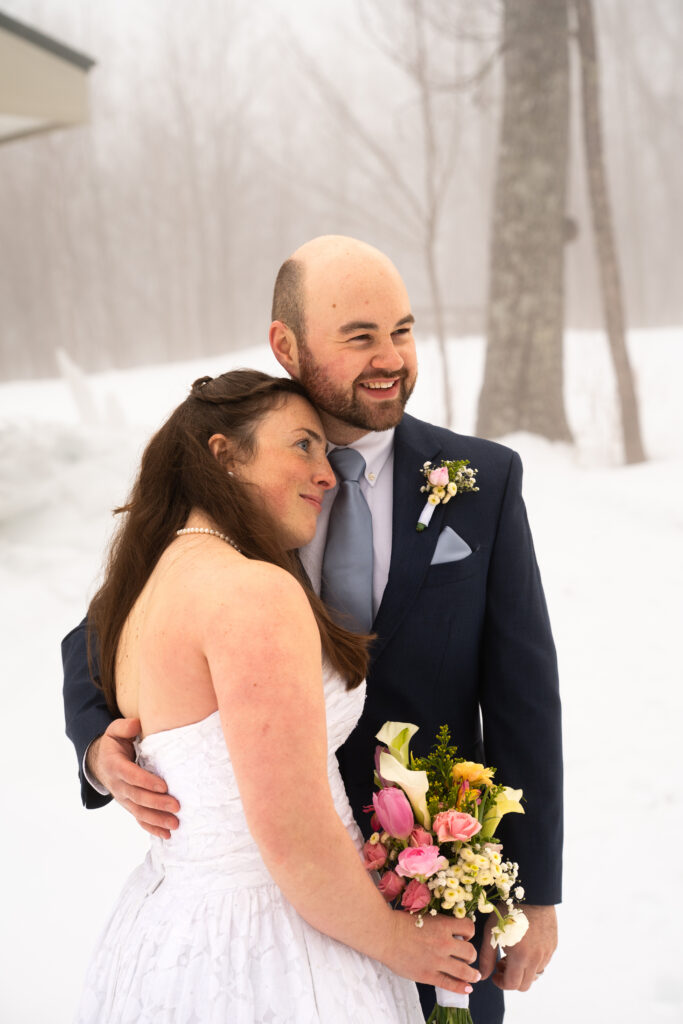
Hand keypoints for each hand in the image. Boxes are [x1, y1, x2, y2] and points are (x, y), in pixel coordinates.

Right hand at [87, 718, 179, 838]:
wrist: (100, 763)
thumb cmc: (114, 744)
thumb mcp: (115, 731)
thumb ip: (124, 727)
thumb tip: (136, 725)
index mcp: (115, 766)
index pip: (131, 776)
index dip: (146, 781)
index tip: (164, 785)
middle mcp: (117, 785)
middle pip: (137, 797)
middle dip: (157, 803)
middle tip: (176, 806)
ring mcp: (123, 798)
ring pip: (139, 812)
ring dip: (157, 820)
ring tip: (175, 824)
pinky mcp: (129, 805)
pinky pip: (139, 819)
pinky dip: (152, 828)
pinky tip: (167, 835)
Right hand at [387, 912, 480, 995]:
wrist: (385, 935)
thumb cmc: (400, 923)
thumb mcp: (425, 916)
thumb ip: (438, 924)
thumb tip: (449, 929)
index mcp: (443, 925)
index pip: (469, 928)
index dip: (469, 932)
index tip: (464, 936)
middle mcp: (444, 943)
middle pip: (470, 952)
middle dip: (470, 954)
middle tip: (466, 956)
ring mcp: (437, 961)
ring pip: (465, 970)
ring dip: (472, 973)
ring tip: (474, 975)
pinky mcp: (428, 975)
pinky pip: (449, 984)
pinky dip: (461, 987)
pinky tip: (467, 988)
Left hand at [478, 904, 557, 991]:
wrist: (532, 893)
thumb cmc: (508, 910)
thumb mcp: (492, 932)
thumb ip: (486, 957)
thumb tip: (484, 975)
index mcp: (520, 957)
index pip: (512, 985)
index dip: (501, 983)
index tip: (495, 974)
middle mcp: (537, 959)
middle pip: (525, 985)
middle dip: (512, 979)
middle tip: (502, 963)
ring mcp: (547, 953)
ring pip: (535, 974)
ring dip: (523, 970)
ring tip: (514, 953)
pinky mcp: (553, 945)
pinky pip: (543, 962)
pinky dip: (533, 961)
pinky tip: (525, 945)